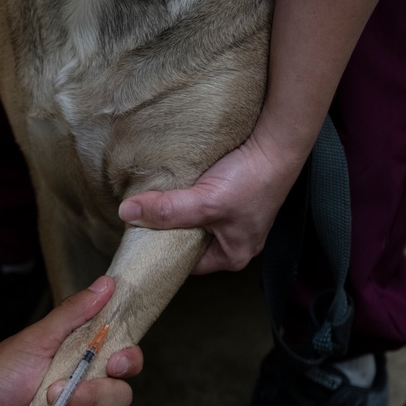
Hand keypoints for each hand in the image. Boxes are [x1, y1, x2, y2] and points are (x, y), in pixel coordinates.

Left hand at [0, 276, 143, 405]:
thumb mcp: (34, 342)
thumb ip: (72, 314)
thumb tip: (107, 283)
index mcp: (76, 362)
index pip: (123, 358)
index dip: (127, 359)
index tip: (114, 362)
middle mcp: (82, 393)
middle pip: (121, 392)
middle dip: (95, 392)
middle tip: (62, 390)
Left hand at [117, 127, 307, 274]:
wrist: (278, 142)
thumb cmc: (253, 178)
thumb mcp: (204, 201)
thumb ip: (167, 210)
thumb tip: (127, 214)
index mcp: (232, 256)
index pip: (185, 263)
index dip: (161, 251)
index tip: (138, 238)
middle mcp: (235, 242)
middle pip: (188, 242)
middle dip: (167, 229)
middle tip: (142, 218)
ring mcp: (235, 220)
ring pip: (193, 221)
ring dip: (177, 210)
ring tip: (155, 203)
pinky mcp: (233, 197)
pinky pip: (201, 203)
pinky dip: (187, 196)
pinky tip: (174, 187)